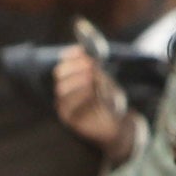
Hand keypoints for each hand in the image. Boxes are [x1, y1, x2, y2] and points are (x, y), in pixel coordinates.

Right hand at [53, 46, 138, 161]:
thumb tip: (87, 53)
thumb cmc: (110, 100)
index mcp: (73, 76)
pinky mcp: (68, 118)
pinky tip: (92, 92)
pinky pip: (67, 106)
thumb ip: (96, 68)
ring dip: (78, 82)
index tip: (83, 52)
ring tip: (92, 80)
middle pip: (60, 72)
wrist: (116, 124)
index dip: (72, 55)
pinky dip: (80, 97)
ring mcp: (65, 103)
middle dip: (75, 67)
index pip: (65, 61)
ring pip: (61, 89)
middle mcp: (66, 88)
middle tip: (91, 66)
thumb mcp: (106, 81)